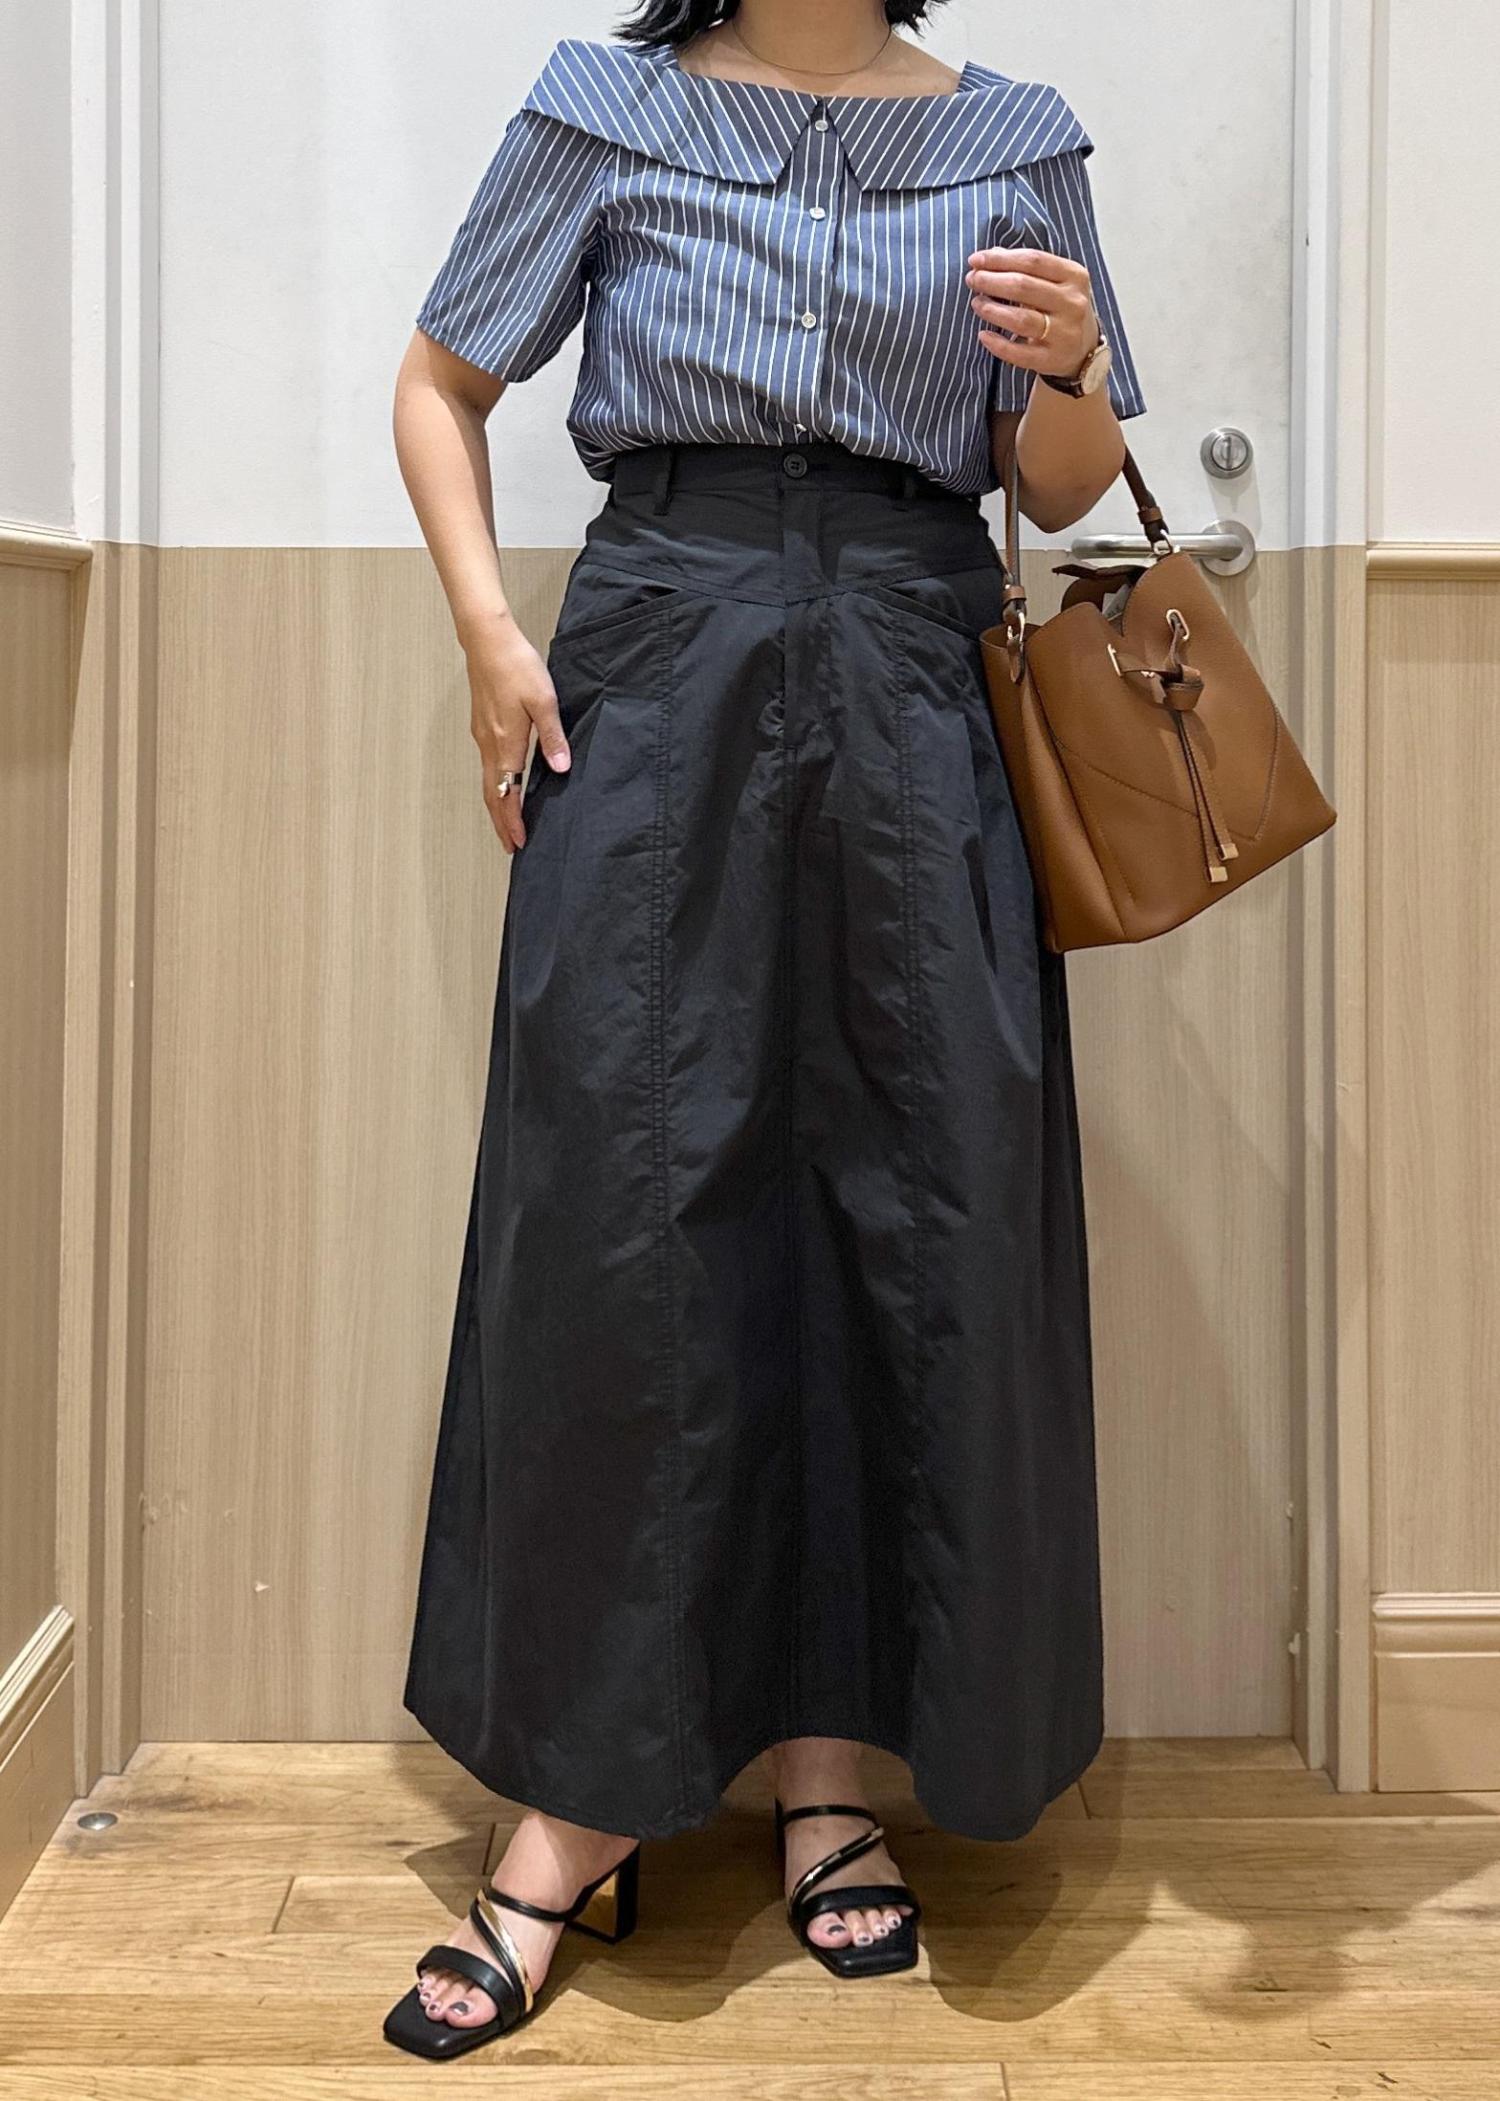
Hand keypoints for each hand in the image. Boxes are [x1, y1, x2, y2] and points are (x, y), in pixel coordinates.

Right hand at [462, 613, 570, 853]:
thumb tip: (560, 769)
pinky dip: (494, 784)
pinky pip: (488, 765)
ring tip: (506, 822)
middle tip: (510, 845)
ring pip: (488, 781)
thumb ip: (552, 737)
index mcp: (506, 743)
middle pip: (492, 794)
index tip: (518, 842)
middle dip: (501, 822)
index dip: (512, 820)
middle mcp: (489, 744)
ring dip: (497, 804)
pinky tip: (504, 784)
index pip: (507, 793)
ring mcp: (482, 734)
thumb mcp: (544, 701)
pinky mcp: (482, 724)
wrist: (487, 640)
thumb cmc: (516, 666)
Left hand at [964, 247, 1100, 380]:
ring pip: (1021, 319)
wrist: (1084, 349)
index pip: (1033, 260)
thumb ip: (1025, 267)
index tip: (975, 260)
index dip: (1000, 259)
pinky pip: (1019, 353)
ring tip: (976, 303)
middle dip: (991, 281)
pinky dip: (998, 344)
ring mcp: (1064, 333)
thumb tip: (990, 255)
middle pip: (1024, 287)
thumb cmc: (1060, 307)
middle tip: (972, 280)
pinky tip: (983, 335)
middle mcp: (1072, 303)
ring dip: (992, 310)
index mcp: (1074, 276)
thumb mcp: (1054, 282)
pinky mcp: (1052, 359)